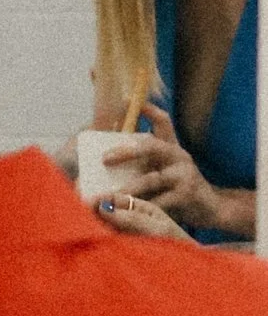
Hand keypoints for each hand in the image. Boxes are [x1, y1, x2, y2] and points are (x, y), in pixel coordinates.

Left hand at [96, 108, 238, 234]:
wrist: (210, 209)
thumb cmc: (178, 189)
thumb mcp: (162, 170)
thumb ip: (142, 162)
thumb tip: (105, 157)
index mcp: (171, 147)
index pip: (162, 122)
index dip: (148, 110)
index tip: (127, 100)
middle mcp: (178, 156)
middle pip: (151, 146)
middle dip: (126, 151)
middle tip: (104, 158)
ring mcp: (184, 175)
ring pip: (150, 179)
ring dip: (127, 188)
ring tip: (106, 196)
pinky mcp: (186, 195)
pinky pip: (158, 202)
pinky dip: (139, 208)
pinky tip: (124, 215)